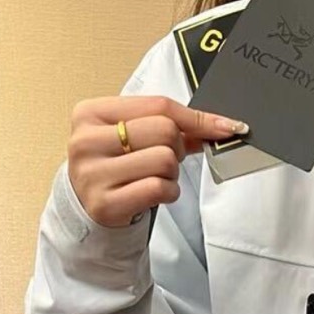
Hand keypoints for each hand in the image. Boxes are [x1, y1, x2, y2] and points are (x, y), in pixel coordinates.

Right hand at [65, 95, 248, 227]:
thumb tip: (219, 125)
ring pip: (164, 160)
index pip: (159, 106)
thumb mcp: (133, 138)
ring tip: (155, 178)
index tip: (226, 127)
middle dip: (176, 149)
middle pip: (164, 131)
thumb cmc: (115, 167)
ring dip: (172, 174)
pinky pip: (158, 188)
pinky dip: (169, 192)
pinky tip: (155, 194)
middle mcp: (87, 140)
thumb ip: (171, 126)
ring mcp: (93, 173)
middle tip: (165, 161)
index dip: (198, 118)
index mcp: (91, 113)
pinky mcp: (105, 203)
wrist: (88, 207)